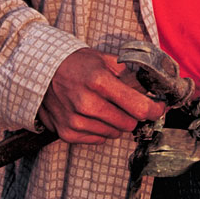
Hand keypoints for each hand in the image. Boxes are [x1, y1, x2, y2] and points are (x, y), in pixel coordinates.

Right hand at [37, 48, 164, 143]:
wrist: (40, 72)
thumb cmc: (76, 63)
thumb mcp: (104, 59)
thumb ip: (130, 72)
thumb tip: (153, 84)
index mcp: (99, 81)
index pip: (138, 106)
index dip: (154, 109)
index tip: (159, 107)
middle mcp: (87, 103)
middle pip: (128, 123)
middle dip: (134, 115)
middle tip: (129, 104)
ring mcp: (75, 120)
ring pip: (114, 133)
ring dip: (117, 122)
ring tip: (107, 106)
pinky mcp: (67, 133)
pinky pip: (98, 139)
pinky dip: (101, 129)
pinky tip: (94, 114)